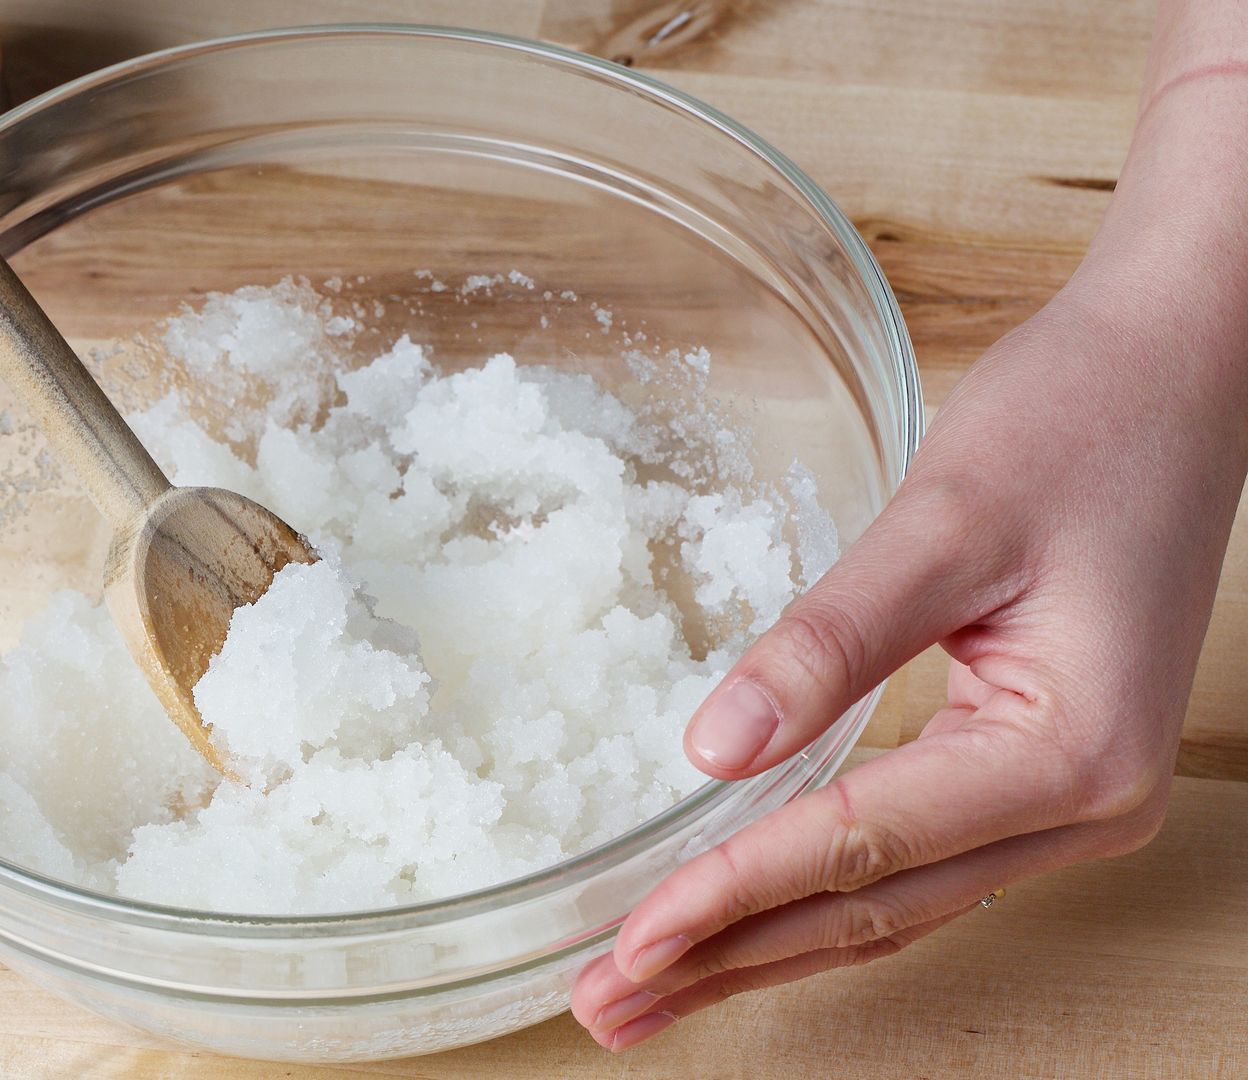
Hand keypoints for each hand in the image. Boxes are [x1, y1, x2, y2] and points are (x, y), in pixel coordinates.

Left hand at [569, 267, 1242, 1047]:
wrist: (1182, 373)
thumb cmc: (1080, 425)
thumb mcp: (942, 525)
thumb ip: (828, 644)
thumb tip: (711, 753)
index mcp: (1068, 753)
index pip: (859, 846)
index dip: (731, 896)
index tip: (628, 942)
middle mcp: (1082, 807)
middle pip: (872, 910)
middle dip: (730, 960)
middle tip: (604, 1003)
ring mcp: (1068, 801)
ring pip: (892, 902)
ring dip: (765, 946)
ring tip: (650, 988)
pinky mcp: (1040, 771)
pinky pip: (914, 861)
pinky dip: (817, 894)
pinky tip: (743, 918)